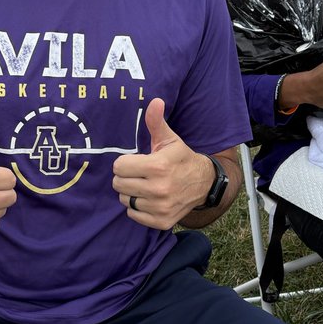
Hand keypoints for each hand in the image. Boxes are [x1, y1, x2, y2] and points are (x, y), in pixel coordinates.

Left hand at [112, 98, 215, 228]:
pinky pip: (134, 215)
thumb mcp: (169, 139)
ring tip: (145, 186)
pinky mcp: (162, 221)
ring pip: (125, 200)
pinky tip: (149, 199)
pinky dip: (138, 208)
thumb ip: (157, 122)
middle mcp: (159, 189)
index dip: (125, 163)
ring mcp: (160, 207)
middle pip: (118, 184)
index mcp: (158, 166)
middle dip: (126, 177)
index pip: (118, 167)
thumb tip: (155, 101)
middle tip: (139, 174)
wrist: (204, 183)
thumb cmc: (181, 158)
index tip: (135, 162)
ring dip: (131, 193)